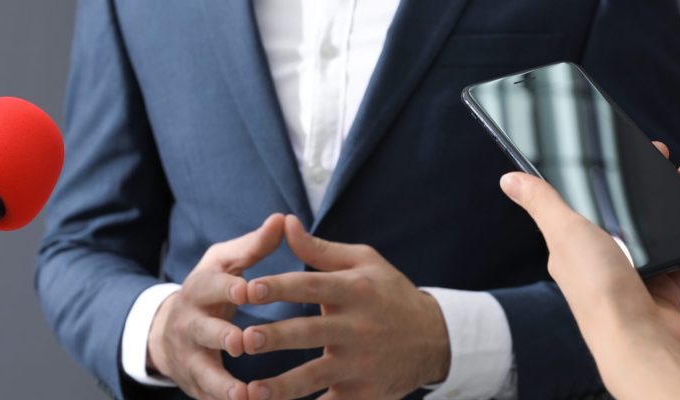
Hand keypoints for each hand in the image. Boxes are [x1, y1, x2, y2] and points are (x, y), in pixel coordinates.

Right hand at [148, 214, 284, 399]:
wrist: (167, 331)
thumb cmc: (209, 291)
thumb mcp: (223, 265)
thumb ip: (252, 246)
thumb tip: (283, 219)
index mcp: (200, 289)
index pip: (212, 287)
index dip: (228, 289)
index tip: (248, 290)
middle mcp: (190, 324)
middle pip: (203, 331)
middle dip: (221, 337)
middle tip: (243, 342)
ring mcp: (190, 357)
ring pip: (204, 372)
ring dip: (222, 385)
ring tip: (243, 396)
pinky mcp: (196, 384)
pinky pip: (210, 397)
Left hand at [242, 215, 448, 399]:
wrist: (436, 339)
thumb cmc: (389, 293)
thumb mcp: (364, 262)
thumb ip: (320, 249)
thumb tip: (285, 223)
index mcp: (355, 290)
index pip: (311, 286)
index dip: (280, 288)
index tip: (249, 288)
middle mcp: (357, 327)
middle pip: (309, 333)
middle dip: (276, 338)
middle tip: (243, 341)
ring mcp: (361, 363)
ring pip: (315, 376)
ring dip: (282, 386)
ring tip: (251, 391)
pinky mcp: (364, 393)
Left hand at [499, 142, 679, 398]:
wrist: (641, 343)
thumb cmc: (599, 292)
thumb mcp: (565, 233)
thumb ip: (542, 203)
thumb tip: (509, 179)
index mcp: (573, 245)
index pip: (588, 201)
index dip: (607, 175)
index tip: (629, 150)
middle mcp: (601, 261)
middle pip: (629, 213)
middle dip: (651, 183)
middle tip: (671, 161)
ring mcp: (634, 276)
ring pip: (660, 231)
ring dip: (678, 201)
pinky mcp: (664, 292)